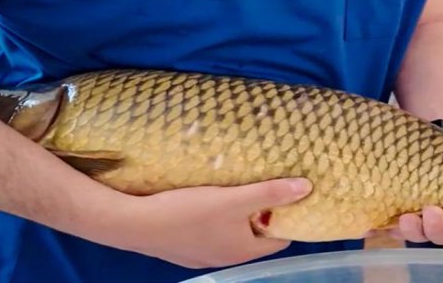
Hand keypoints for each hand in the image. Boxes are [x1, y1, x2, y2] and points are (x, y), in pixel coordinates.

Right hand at [97, 177, 312, 268]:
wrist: (134, 224)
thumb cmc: (188, 212)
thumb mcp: (234, 198)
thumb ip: (270, 193)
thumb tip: (307, 188)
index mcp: (244, 250)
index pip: (280, 238)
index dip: (288, 216)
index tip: (290, 194)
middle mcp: (226, 258)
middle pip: (256, 235)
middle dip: (262, 213)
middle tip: (266, 185)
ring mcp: (204, 255)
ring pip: (232, 234)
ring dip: (238, 215)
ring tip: (238, 188)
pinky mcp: (185, 248)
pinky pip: (210, 233)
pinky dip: (215, 219)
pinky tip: (206, 200)